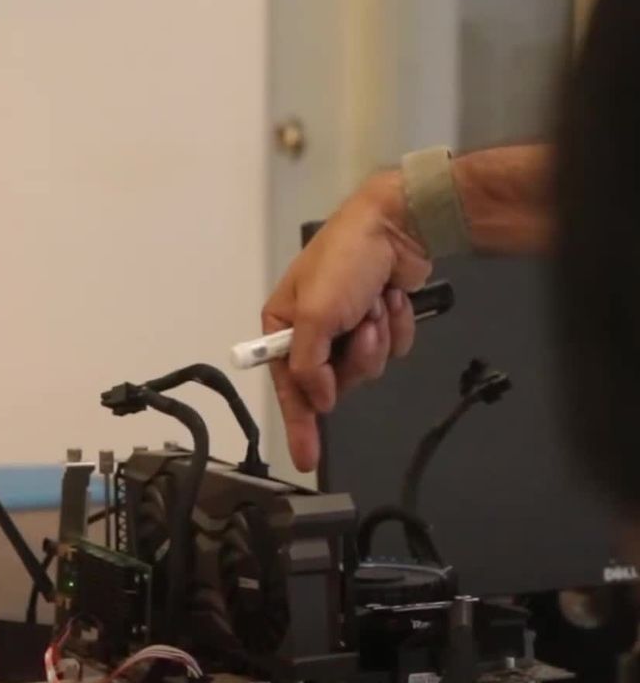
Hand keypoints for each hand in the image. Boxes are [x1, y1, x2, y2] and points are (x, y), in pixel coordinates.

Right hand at [262, 175, 430, 471]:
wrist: (399, 224)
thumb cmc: (346, 260)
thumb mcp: (315, 314)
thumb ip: (308, 366)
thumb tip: (319, 400)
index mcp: (283, 325)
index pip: (288, 386)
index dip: (299, 423)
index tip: (306, 457)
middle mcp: (312, 330)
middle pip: (331, 382)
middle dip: (353, 359)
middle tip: (362, 329)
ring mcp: (348, 327)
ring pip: (365, 368)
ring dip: (377, 340)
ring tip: (378, 305)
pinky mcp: (379, 321)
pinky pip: (390, 349)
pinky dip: (395, 328)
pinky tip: (392, 299)